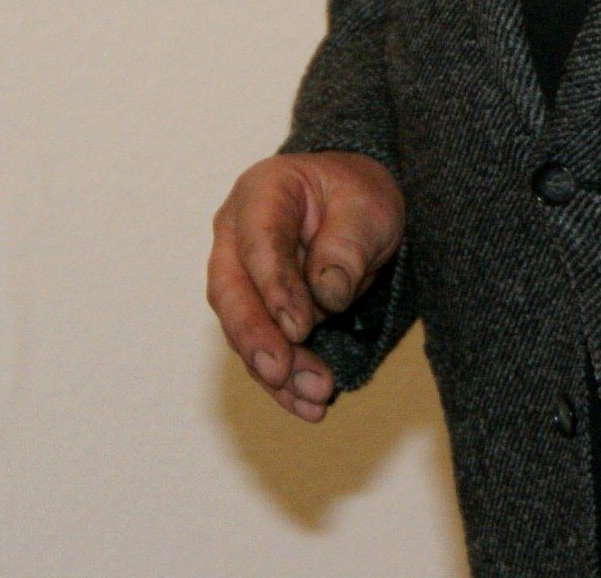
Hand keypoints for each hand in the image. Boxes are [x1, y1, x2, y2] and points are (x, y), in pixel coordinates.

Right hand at [208, 151, 404, 422]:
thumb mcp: (368, 206)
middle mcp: (236, 236)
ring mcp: (239, 277)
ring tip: (314, 396)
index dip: (275, 286)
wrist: (356, 208)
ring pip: (242, 330)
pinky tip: (307, 406)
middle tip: (281, 372)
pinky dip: (283, 382)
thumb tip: (328, 295)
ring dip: (275, 369)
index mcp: (262, 193)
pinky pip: (261, 350)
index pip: (259, 241)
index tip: (300, 326)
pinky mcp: (254, 314)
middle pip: (231, 291)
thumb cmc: (357, 196)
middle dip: (255, 338)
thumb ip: (347, 244)